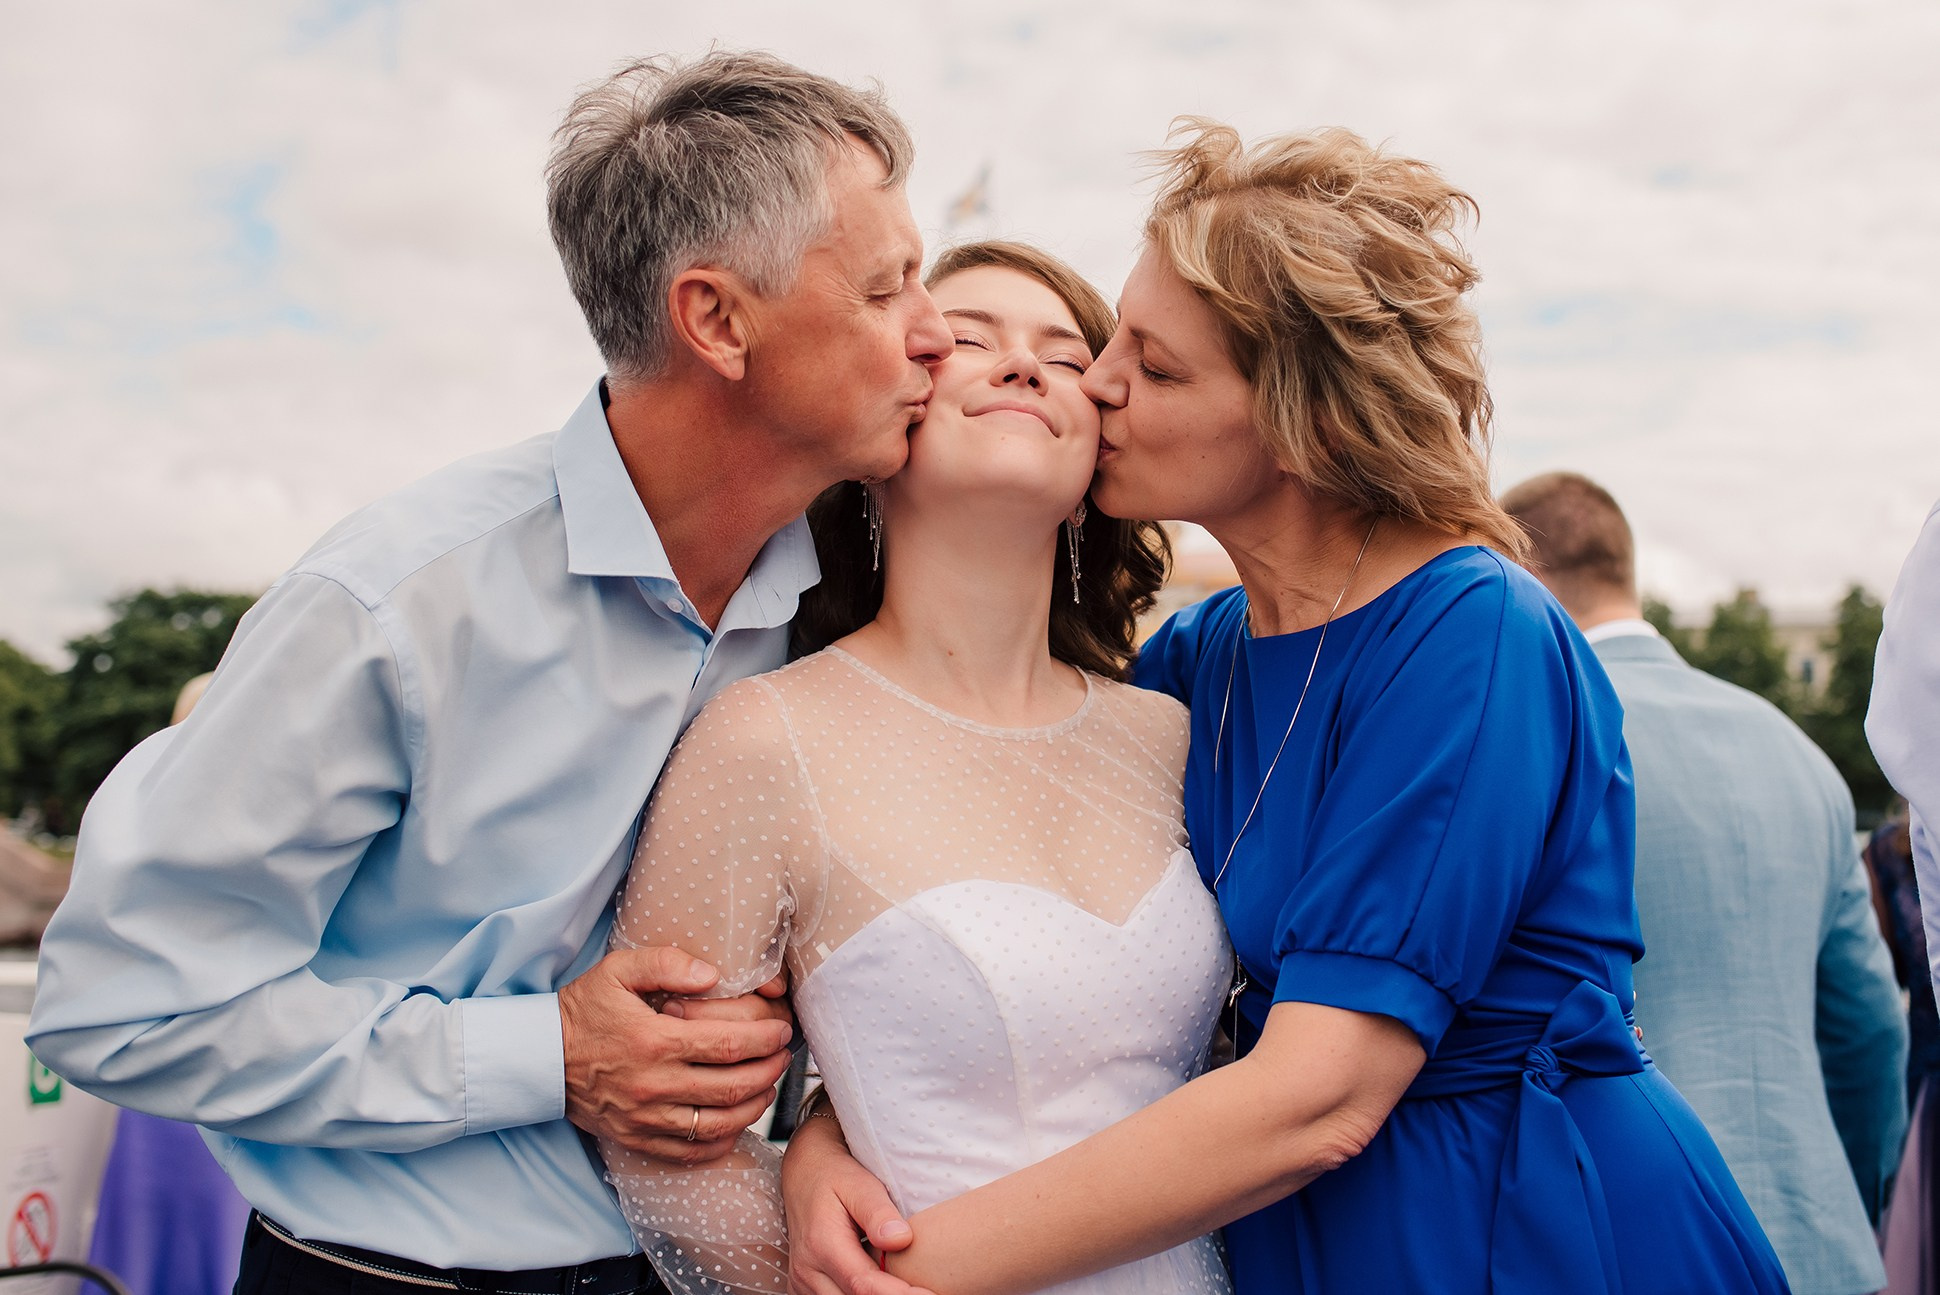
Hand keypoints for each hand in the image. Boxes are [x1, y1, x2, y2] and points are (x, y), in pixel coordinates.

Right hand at [560, 947, 793, 1163]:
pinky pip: (691, 1151)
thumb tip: (713, 975)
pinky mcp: (637, 1139)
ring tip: (768, 1086)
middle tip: (784, 1056)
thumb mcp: (618, 970)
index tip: (781, 1030)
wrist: (538, 1058)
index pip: (728, 1045)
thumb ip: (667, 964)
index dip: (765, 1039)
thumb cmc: (582, 1010)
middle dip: (770, 1071)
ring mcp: (646, 1118)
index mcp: (654, 1041)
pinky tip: (736, 1123)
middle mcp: (653, 1085)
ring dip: (754, 1107)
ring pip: (719, 1124)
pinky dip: (722, 1142)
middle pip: (733, 1087)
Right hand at [781, 1114, 931, 1294]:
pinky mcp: (806, 1287)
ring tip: (909, 1287)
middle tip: (926, 1291)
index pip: (863, 1284)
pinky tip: (886, 1287)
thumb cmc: (836, 1176)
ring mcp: (803, 1282)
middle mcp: (807, 1270)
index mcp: (822, 1244)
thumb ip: (878, 1213)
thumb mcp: (859, 1184)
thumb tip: (901, 1240)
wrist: (804, 1174)